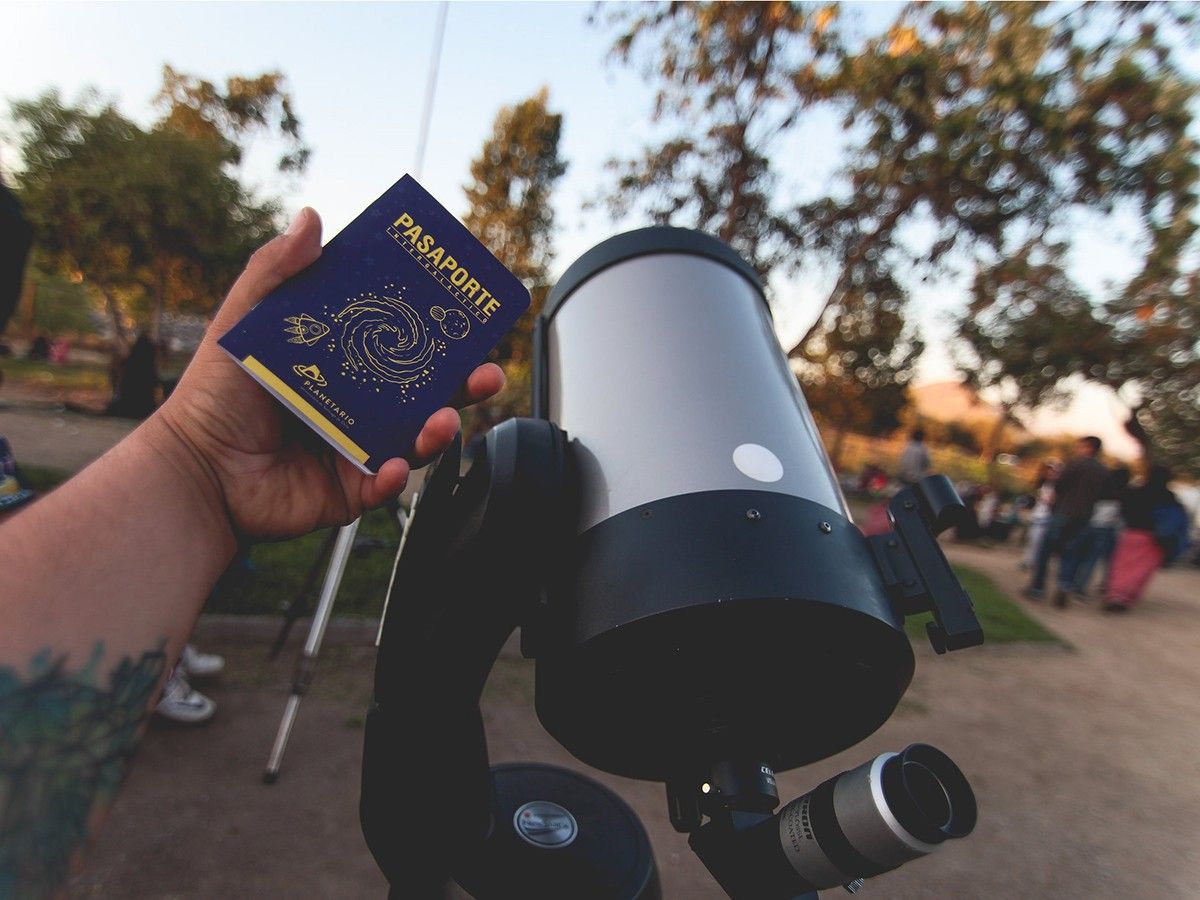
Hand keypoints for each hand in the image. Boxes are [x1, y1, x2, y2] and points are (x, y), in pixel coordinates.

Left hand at [154, 208, 503, 539]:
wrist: (194, 469)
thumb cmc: (213, 396)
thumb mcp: (242, 321)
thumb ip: (275, 271)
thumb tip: (312, 217)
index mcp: (343, 364)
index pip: (401, 343)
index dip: (437, 332)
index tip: (466, 316)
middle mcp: (358, 406)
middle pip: (424, 391)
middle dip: (463, 383)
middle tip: (485, 373)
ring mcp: (357, 449)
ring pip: (415, 439)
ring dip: (438, 430)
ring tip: (443, 420)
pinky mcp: (348, 489)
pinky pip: (382, 486)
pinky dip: (391, 478)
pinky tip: (389, 466)